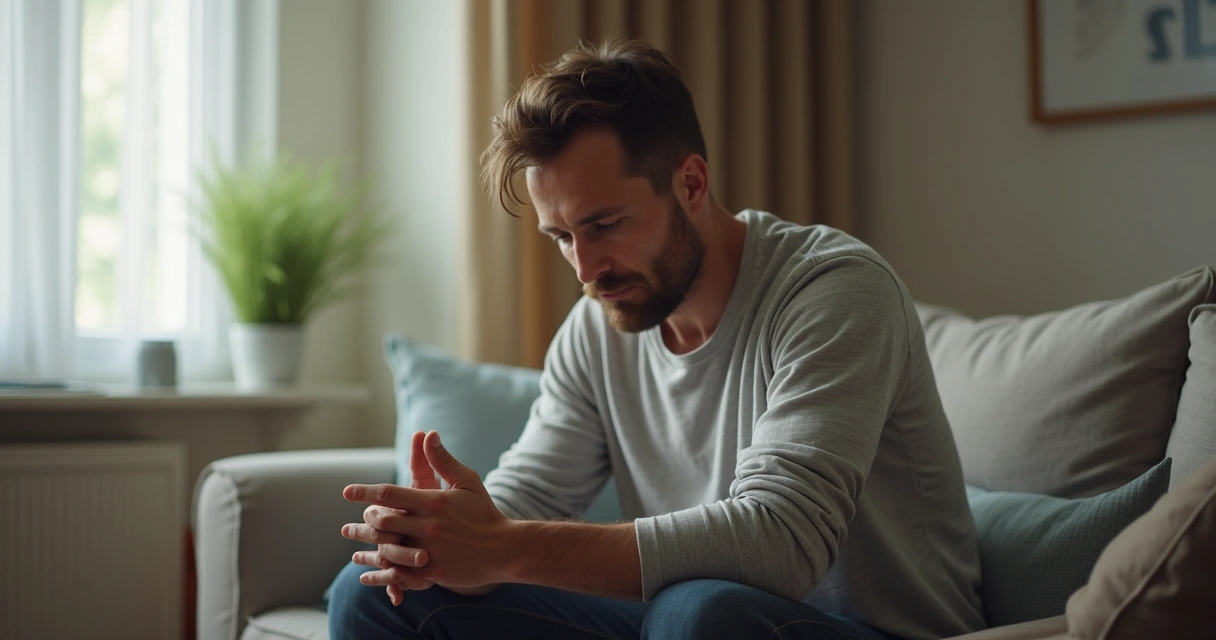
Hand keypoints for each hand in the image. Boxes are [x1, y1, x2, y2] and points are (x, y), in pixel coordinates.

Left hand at [343, 431, 512, 596]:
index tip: (347, 492)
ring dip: (369, 549)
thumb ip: (443, 460)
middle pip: (383, 522)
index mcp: (433, 501)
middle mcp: (428, 525)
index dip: (365, 492)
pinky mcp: (433, 571)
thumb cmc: (484, 513)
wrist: (504, 549)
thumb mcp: (467, 481)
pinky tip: (371, 574)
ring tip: (356, 550)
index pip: (390, 494)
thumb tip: (428, 434)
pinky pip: (401, 573)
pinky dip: (384, 574)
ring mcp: (429, 550)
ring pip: (388, 549)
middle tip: (352, 524)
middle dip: (365, 522)